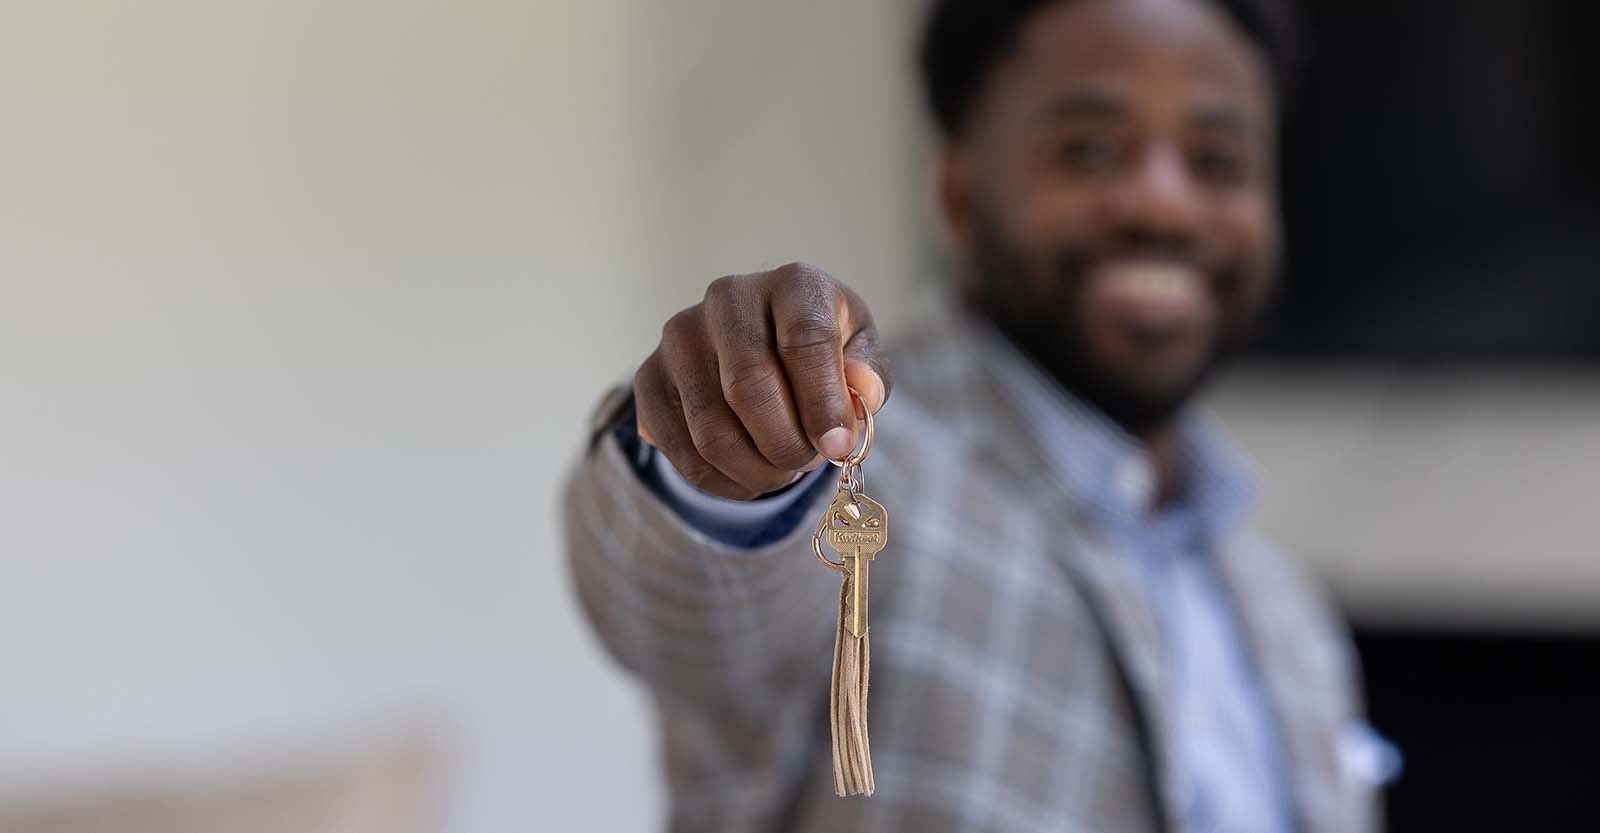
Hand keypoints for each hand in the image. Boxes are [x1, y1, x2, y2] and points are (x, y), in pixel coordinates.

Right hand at [633, 262, 891, 499]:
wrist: (761, 341)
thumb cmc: (820, 349)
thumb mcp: (859, 352)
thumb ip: (868, 374)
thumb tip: (862, 391)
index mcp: (791, 283)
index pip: (805, 339)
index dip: (823, 403)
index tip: (837, 448)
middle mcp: (727, 298)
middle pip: (748, 387)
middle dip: (785, 445)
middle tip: (806, 464)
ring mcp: (679, 336)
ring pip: (711, 430)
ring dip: (755, 471)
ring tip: (782, 471)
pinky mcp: (649, 377)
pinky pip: (681, 451)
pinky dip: (721, 482)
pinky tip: (748, 478)